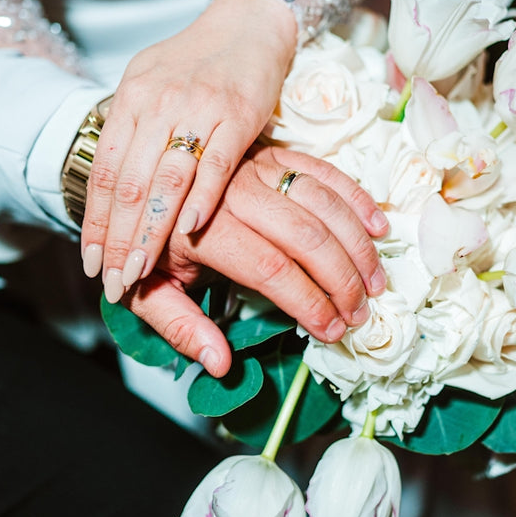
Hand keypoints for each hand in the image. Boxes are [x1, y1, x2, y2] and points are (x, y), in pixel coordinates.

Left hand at [80, 0, 297, 304]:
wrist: (248, 23)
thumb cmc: (195, 61)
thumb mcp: (148, 83)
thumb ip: (130, 130)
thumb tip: (111, 186)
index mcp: (131, 99)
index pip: (106, 172)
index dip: (97, 222)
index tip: (92, 263)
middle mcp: (158, 104)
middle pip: (131, 185)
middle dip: (119, 240)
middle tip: (114, 282)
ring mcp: (199, 109)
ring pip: (168, 180)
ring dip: (152, 232)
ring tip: (141, 270)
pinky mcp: (239, 114)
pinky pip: (218, 164)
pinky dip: (203, 198)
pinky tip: (189, 230)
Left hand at [122, 146, 389, 377]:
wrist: (138, 183)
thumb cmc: (146, 244)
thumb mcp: (145, 293)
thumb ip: (180, 329)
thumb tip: (220, 364)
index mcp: (201, 230)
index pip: (270, 269)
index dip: (308, 302)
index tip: (331, 330)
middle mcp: (233, 192)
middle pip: (306, 237)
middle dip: (342, 280)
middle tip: (359, 313)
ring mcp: (256, 167)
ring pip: (321, 203)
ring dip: (356, 244)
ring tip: (375, 282)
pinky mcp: (272, 152)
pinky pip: (323, 171)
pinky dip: (356, 198)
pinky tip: (377, 227)